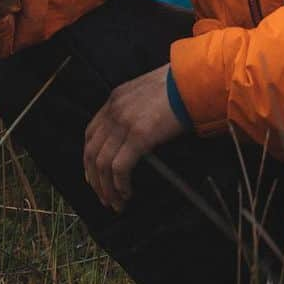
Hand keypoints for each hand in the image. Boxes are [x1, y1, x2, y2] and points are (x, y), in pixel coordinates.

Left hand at [83, 64, 183, 211]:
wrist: (193, 81)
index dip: (90, 159)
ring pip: (102, 163)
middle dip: (95, 180)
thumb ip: (134, 109)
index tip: (94, 177)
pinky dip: (120, 184)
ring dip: (107, 188)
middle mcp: (114, 109)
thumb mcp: (147, 92)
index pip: (91, 133)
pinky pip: (120, 167)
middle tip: (104, 197)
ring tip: (116, 202)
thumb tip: (133, 134)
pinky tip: (127, 193)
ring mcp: (125, 122)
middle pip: (92, 151)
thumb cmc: (177, 87)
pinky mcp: (139, 135)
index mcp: (115, 98)